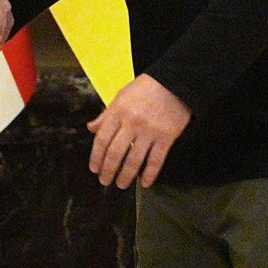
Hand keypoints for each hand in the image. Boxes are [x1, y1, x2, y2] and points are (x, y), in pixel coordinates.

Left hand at [88, 74, 190, 188]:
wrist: (176, 83)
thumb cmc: (146, 88)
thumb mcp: (122, 95)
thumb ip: (106, 114)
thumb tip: (91, 128)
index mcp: (118, 111)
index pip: (102, 139)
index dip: (96, 157)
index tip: (94, 168)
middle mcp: (132, 123)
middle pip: (115, 153)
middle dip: (108, 170)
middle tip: (104, 181)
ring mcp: (150, 131)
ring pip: (134, 160)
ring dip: (125, 176)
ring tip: (121, 185)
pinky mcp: (166, 137)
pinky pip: (156, 160)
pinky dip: (149, 174)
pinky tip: (144, 183)